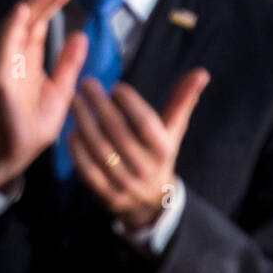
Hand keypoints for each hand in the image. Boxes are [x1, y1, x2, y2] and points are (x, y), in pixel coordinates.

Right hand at [0, 0, 87, 189]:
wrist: (15, 155)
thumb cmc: (34, 127)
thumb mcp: (61, 92)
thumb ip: (68, 64)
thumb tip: (80, 35)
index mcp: (28, 62)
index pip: (38, 27)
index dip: (50, 6)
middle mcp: (14, 60)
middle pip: (26, 23)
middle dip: (42, 1)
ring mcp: (4, 68)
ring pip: (14, 29)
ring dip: (29, 7)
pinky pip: (3, 51)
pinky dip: (10, 30)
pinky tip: (21, 12)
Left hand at [67, 69, 209, 226]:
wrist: (151, 200)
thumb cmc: (158, 153)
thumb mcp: (172, 130)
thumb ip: (182, 101)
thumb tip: (201, 72)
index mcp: (164, 150)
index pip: (145, 123)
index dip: (130, 103)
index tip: (116, 86)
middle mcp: (146, 169)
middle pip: (118, 133)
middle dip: (100, 105)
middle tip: (86, 83)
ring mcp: (125, 183)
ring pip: (100, 150)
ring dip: (84, 123)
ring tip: (74, 101)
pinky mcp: (106, 194)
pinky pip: (88, 170)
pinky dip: (78, 150)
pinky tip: (71, 130)